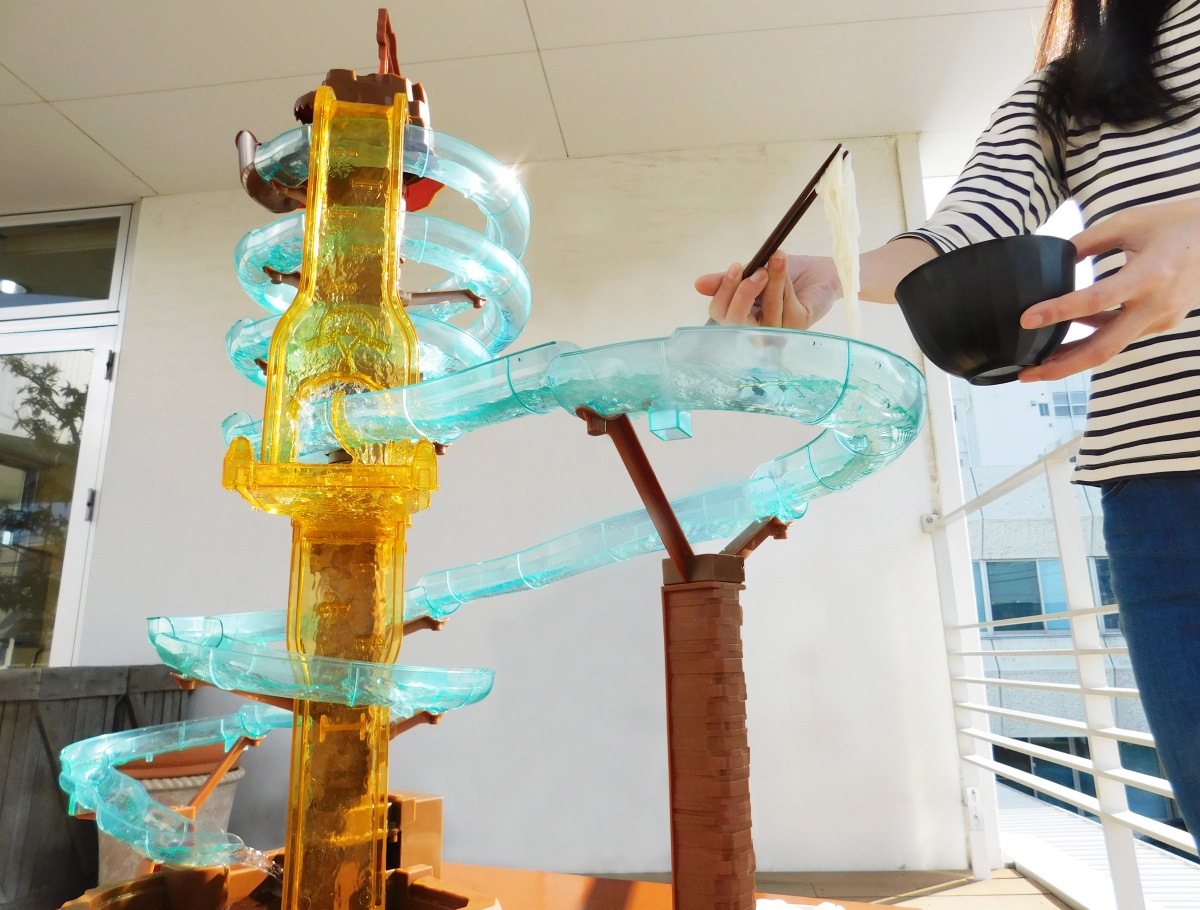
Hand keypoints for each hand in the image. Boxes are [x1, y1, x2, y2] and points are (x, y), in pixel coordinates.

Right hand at [696, 253, 841, 328]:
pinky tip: (786, 267)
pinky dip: (785, 281)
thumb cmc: (783, 274)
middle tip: (757, 269)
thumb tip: (698, 284)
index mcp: (740, 319)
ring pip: (765, 312)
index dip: (722, 292)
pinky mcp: (798, 326)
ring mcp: (777, 332)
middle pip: (736, 321)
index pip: (720, 314)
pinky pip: (786, 304)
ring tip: (777, 257)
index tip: (734, 267)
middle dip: (743, 292)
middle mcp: (756, 331)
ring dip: (771, 281)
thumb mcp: (750, 271)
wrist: (818, 272)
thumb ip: (726, 280)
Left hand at [1018, 196, 1199, 380]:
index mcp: (1149, 275)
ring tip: (1038, 364)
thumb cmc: (1173, 224)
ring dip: (1073, 357)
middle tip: (1026, 375)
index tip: (1027, 319)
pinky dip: (1094, 337)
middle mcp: (1157, 305)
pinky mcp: (1163, 323)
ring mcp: (1162, 319)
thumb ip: (1087, 242)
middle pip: (1103, 349)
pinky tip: (1068, 339)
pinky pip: (1121, 336)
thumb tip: (1052, 260)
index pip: (1096, 300)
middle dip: (1061, 366)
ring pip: (1111, 347)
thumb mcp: (1128, 223)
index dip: (1059, 312)